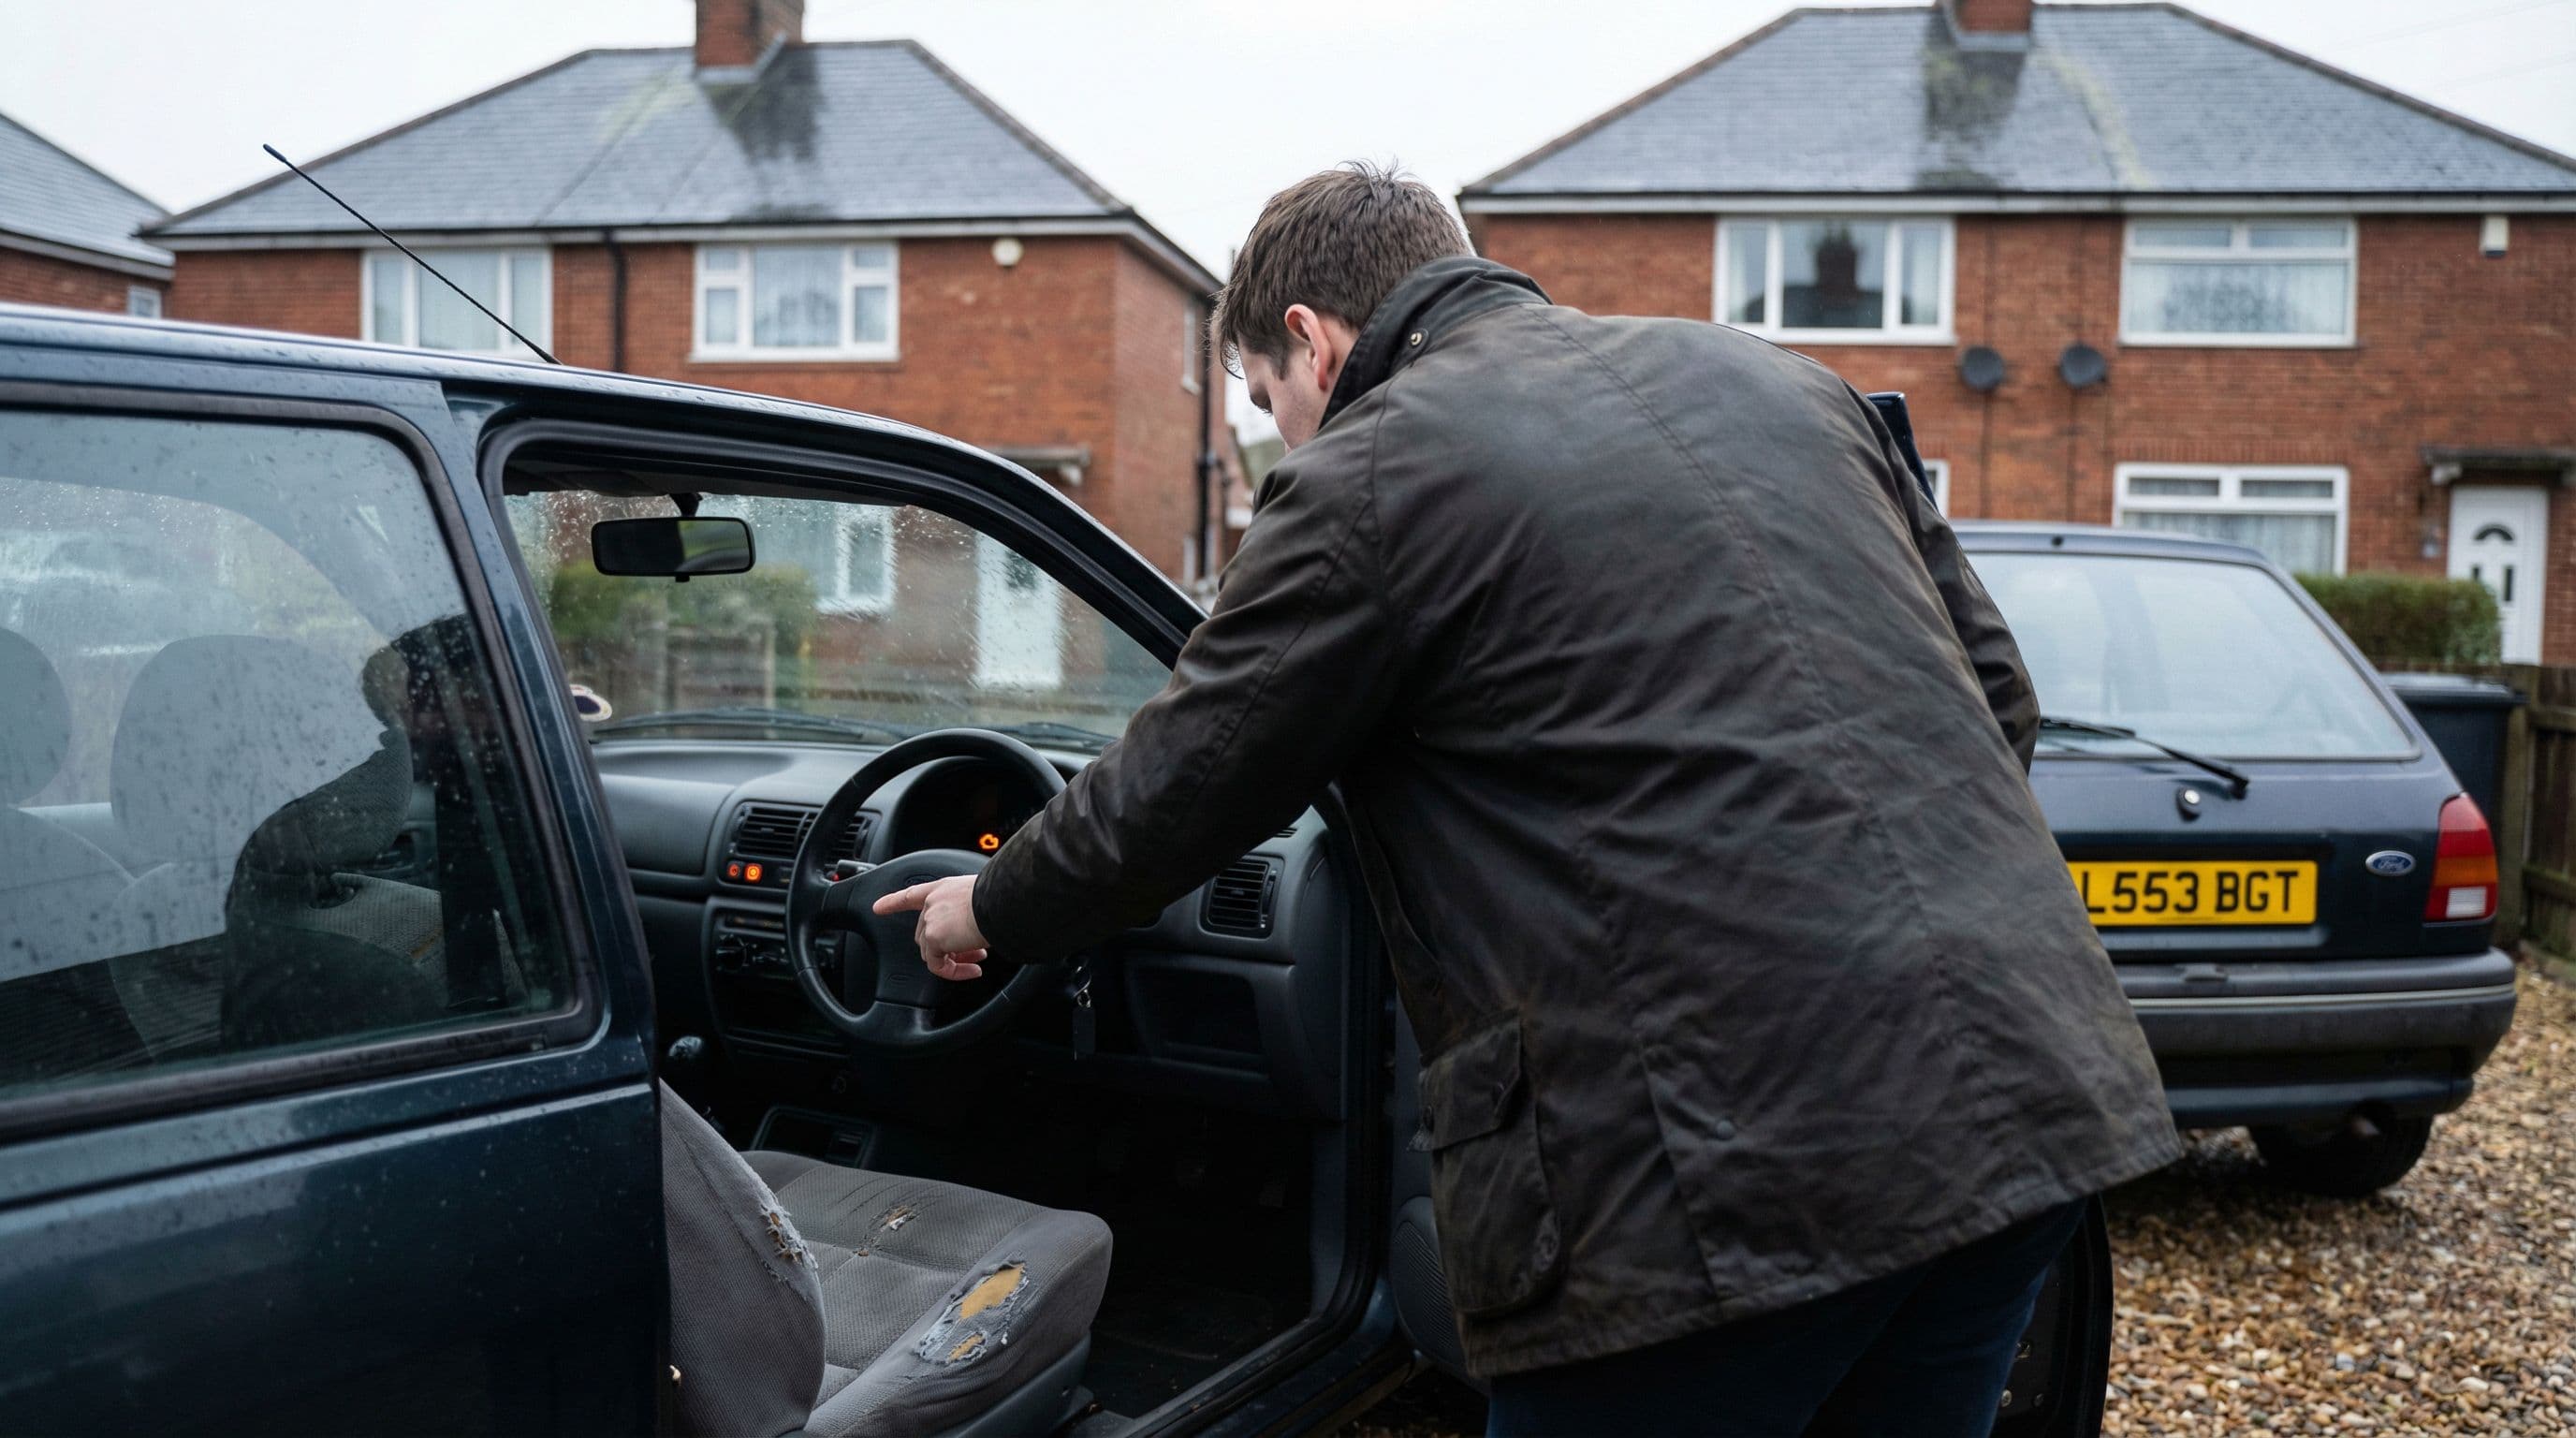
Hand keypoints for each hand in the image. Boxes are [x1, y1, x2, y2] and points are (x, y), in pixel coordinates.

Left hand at [870, 875, 989, 980]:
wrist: (1001, 901)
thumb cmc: (1001, 897)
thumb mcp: (982, 897)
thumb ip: (970, 912)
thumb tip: (978, 931)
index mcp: (943, 889)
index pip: (912, 895)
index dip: (893, 902)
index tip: (878, 908)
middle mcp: (933, 903)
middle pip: (926, 933)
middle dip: (948, 947)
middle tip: (974, 953)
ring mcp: (931, 921)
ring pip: (932, 951)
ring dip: (954, 960)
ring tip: (977, 961)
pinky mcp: (935, 939)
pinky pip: (938, 965)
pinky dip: (953, 972)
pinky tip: (973, 970)